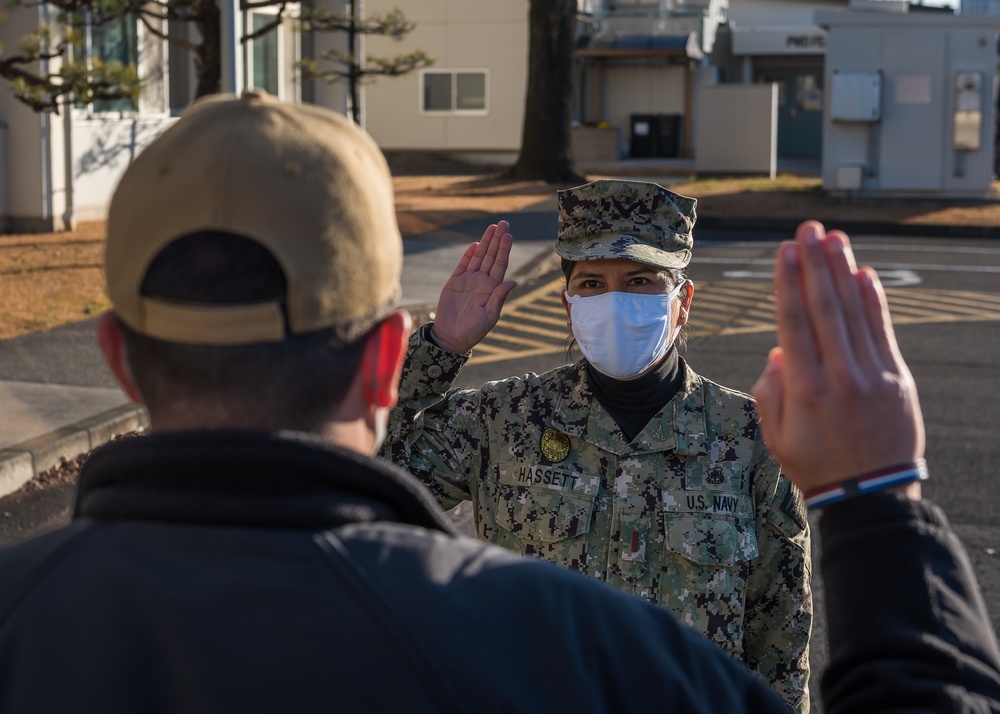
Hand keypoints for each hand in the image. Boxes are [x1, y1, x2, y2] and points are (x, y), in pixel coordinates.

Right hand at [430, 220, 517, 354]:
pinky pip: (463, 264)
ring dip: (485, 242)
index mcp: (492, 288)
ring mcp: (468, 280)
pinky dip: (468, 254)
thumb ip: (499, 297)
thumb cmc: (473, 330)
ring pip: (479, 257)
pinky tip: (476, 244)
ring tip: (492, 227)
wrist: (451, 336)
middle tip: (503, 223)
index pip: (500, 264)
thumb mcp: (490, 316)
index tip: (508, 235)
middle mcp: (482, 282)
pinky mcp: (455, 282)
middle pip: (491, 256)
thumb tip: (513, 281)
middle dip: (497, 240)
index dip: (504, 249)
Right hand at [752, 221, 924, 494]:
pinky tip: (864, 274)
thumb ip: (770, 390)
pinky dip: (874, 301)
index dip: (788, 282)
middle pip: (824, 307)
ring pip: (854, 312)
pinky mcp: (897, 379)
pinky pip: (883, 331)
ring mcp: (872, 375)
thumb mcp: (775, 435)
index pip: (793, 322)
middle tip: (807, 230)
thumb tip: (780, 351)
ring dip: (843, 271)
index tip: (785, 251)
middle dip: (814, 263)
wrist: (872, 496)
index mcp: (804, 389)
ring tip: (834, 238)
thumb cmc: (815, 465)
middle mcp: (838, 375)